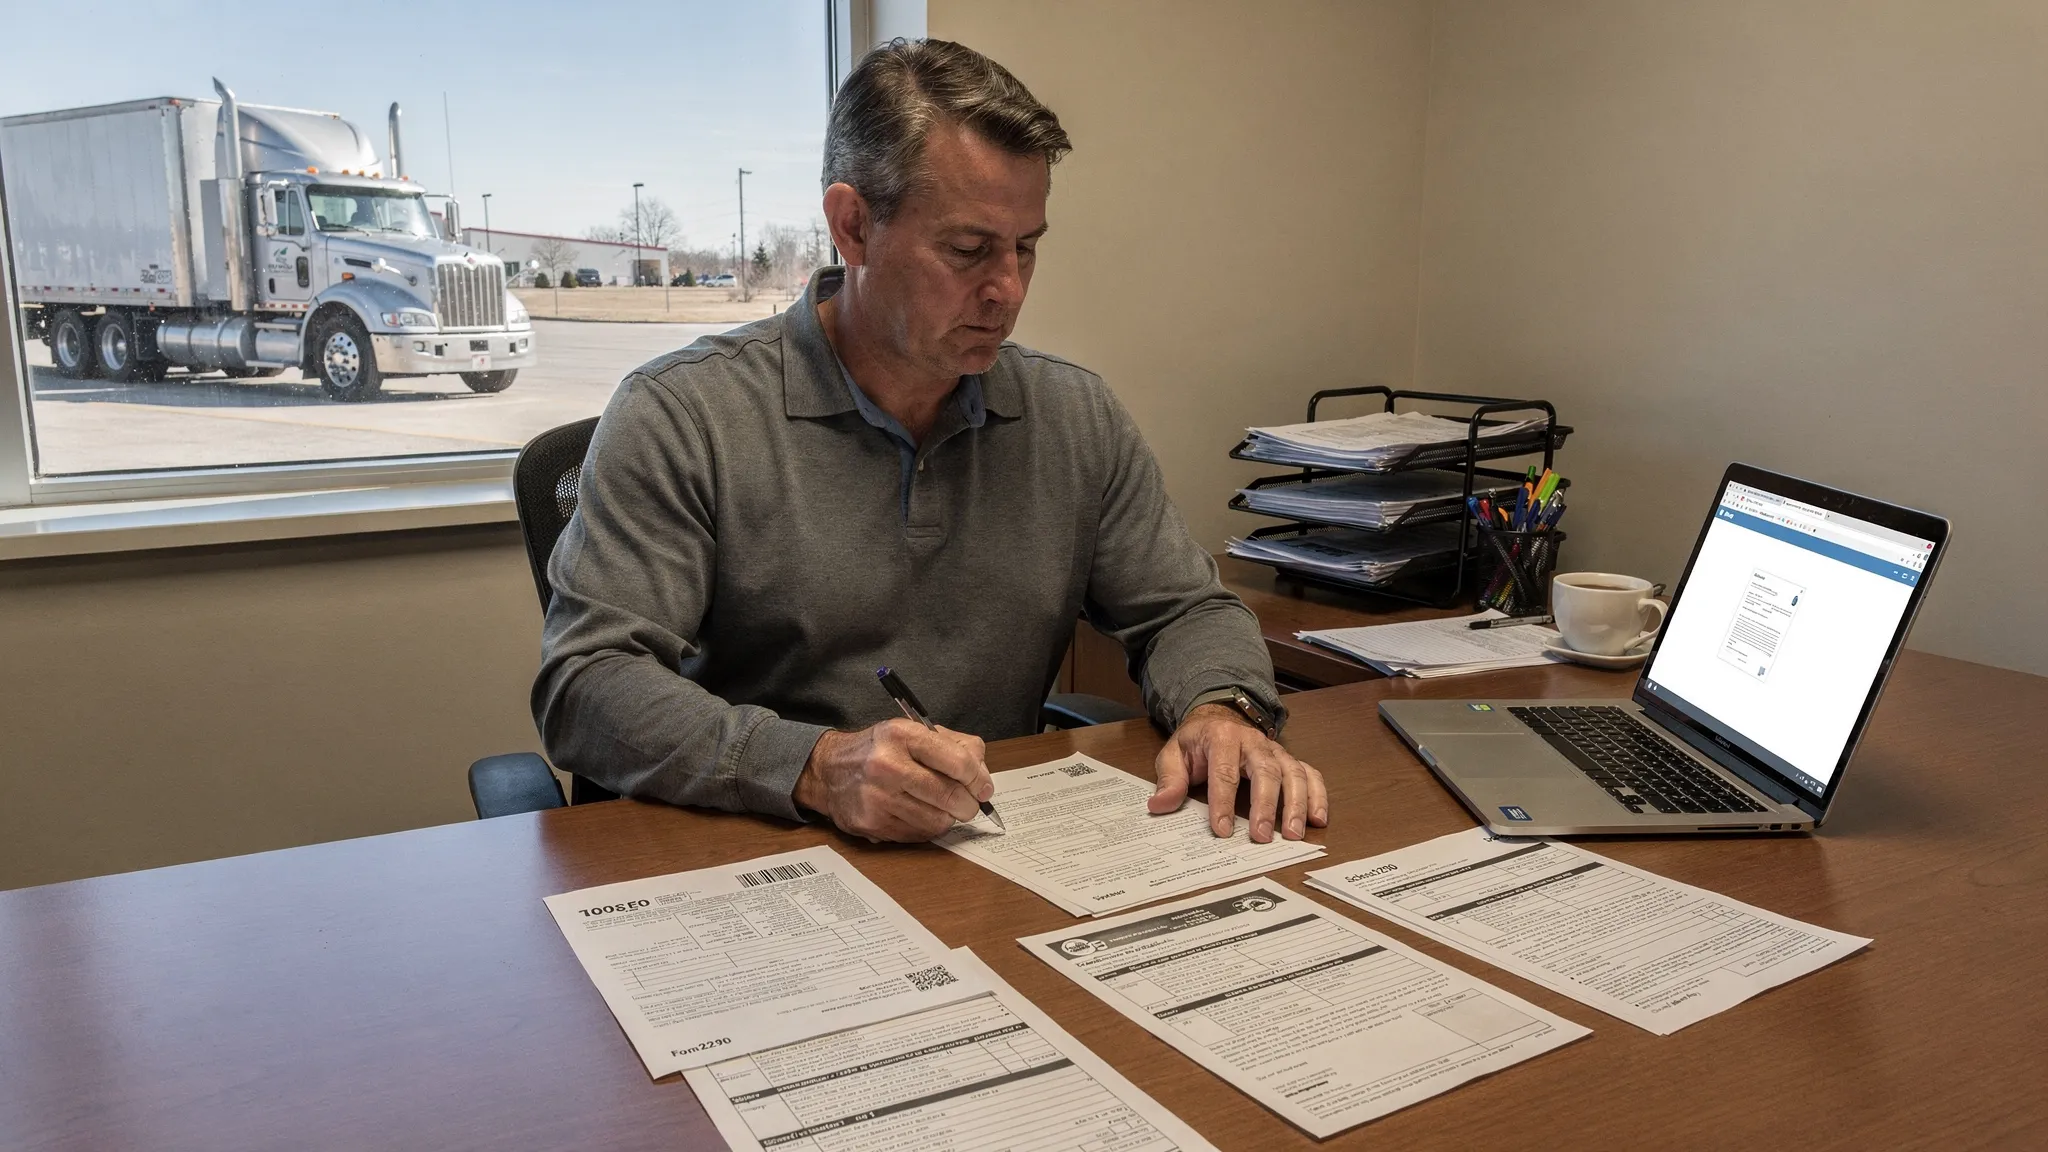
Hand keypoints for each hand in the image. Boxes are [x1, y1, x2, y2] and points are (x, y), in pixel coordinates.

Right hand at [794, 719, 991, 841]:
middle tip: (968, 803)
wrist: (829, 770)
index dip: (979, 779)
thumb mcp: (914, 732)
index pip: (958, 762)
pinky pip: (918, 835)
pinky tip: (919, 814)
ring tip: (939, 806)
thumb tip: (983, 776)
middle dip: (968, 804)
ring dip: (947, 818)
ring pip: (937, 821)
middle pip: (950, 796)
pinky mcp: (871, 824)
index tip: (984, 788)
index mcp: (902, 736)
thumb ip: (955, 746)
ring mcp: (877, 798)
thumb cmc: (880, 750)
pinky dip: (927, 828)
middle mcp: (887, 766)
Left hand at [1150, 703, 1327, 841]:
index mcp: (1221, 737)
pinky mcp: (1289, 759)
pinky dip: (1318, 795)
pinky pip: (1310, 773)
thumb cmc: (1197, 741)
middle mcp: (1253, 741)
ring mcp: (1275, 750)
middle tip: (1262, 837)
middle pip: (1265, 772)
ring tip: (1294, 835)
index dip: (1223, 802)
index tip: (1222, 830)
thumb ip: (1169, 779)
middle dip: (1265, 806)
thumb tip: (1159, 805)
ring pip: (1293, 773)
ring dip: (1296, 804)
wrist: (1219, 716)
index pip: (1224, 771)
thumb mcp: (1174, 754)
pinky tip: (1318, 819)